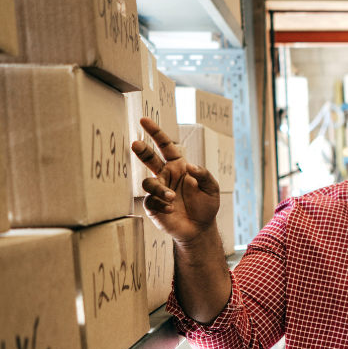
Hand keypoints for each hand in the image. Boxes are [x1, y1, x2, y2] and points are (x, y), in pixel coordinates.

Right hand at [131, 117, 220, 243]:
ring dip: (159, 188)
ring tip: (172, 197)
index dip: (155, 133)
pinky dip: (161, 204)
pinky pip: (151, 201)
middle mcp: (166, 176)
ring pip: (149, 183)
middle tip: (136, 144)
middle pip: (149, 159)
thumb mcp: (212, 188)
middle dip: (142, 151)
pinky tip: (171, 209)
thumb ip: (204, 175)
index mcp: (178, 166)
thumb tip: (190, 166)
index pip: (165, 146)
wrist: (200, 228)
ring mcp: (158, 191)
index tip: (144, 120)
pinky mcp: (153, 207)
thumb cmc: (206, 205)